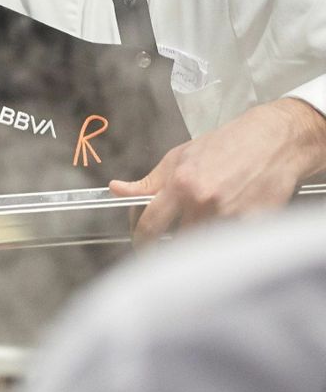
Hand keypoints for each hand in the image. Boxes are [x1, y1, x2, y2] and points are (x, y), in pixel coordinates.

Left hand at [112, 97, 325, 243]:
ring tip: (199, 235)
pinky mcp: (256, 224)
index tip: (141, 246)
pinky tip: (227, 232)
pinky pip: (233, 246)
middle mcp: (204, 201)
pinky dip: (227, 245)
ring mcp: (231, 215)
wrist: (274, 142)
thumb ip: (148, 182)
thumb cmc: (226, 145)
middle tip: (166, 250)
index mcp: (181, 184)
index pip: (150, 224)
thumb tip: (117, 190)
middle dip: (169, 250)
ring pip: (204, 248)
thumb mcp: (179, 157)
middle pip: (176, 243)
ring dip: (198, 247)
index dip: (141, 241)